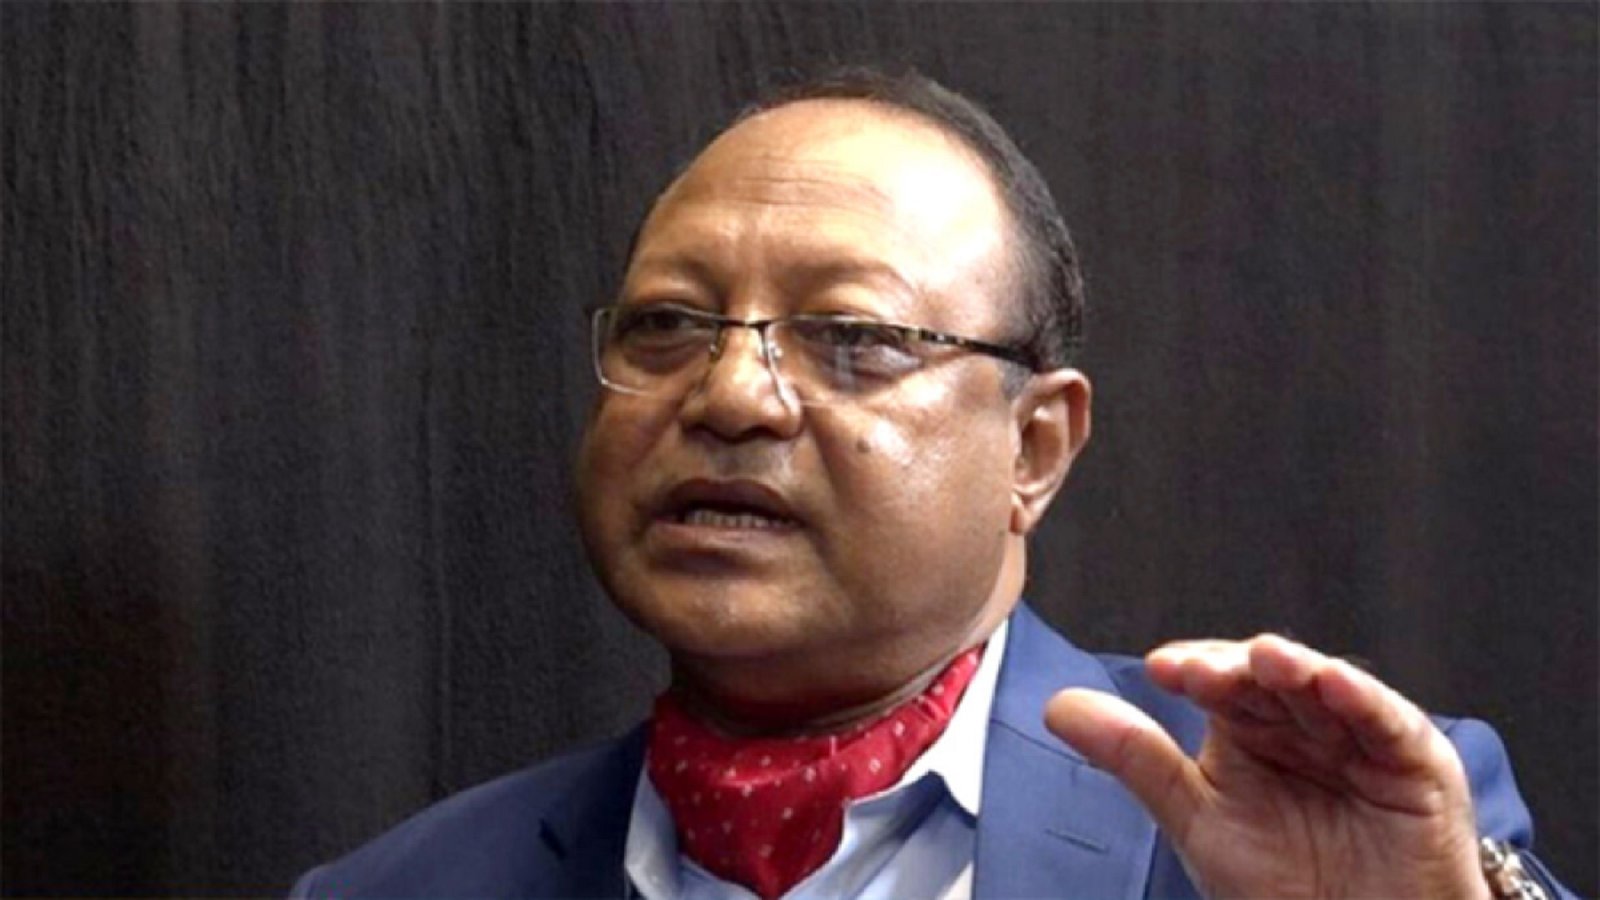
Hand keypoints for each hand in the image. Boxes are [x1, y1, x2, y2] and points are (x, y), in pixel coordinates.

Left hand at [1044, 636, 1488, 898]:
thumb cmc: (1286, 887)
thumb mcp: (1198, 820)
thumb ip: (1137, 759)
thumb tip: (1060, 706)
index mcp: (1250, 727)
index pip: (1220, 680)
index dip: (1195, 670)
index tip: (1161, 670)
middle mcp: (1303, 721)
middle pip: (1270, 677)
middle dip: (1237, 668)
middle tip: (1200, 671)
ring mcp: (1360, 736)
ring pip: (1326, 687)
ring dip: (1298, 669)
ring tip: (1265, 660)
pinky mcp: (1416, 762)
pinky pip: (1389, 723)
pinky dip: (1362, 700)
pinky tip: (1332, 683)